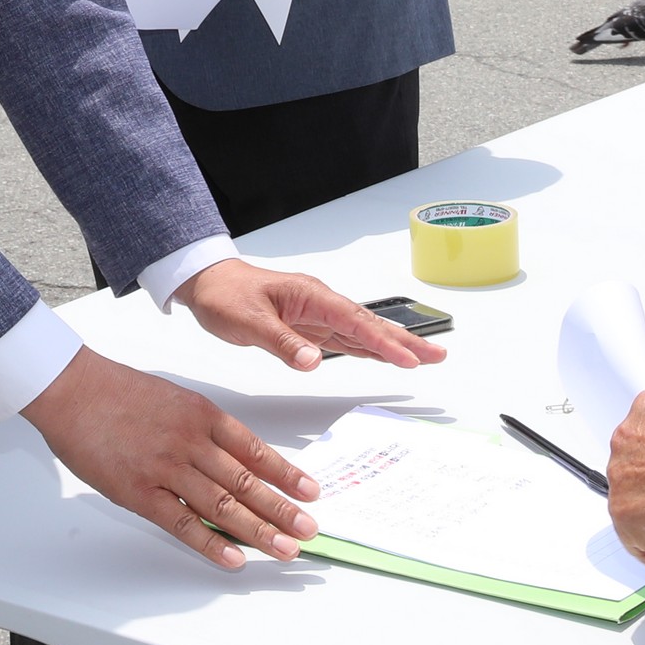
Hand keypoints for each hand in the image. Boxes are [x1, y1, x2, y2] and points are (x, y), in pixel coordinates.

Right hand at [21, 348, 321, 569]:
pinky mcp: (138, 492)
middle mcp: (191, 442)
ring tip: (285, 549)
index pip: (255, 450)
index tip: (309, 492)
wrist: (72, 389)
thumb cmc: (117, 391)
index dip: (285, 474)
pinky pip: (181, 523)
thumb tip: (234, 458)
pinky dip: (210, 544)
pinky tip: (233, 559)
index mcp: (202, 414)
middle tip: (308, 530)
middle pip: (246, 482)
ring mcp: (165, 468)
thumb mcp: (173, 398)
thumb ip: (203, 427)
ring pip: (222, 506)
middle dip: (282, 510)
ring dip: (259, 531)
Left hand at [173, 258, 445, 372]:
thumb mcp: (249, 322)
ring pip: (362, 332)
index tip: (408, 360)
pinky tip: (384, 357)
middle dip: (404, 341)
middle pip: (369, 325)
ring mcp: (316, 314)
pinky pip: (345, 339)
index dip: (383, 342)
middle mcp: (319, 303)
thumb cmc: (225, 296)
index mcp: (310, 296)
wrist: (206, 284)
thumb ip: (283, 342)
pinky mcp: (309, 326)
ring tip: (424, 358)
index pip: (354, 322)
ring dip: (392, 346)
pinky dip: (368, 349)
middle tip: (438, 356)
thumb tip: (314, 361)